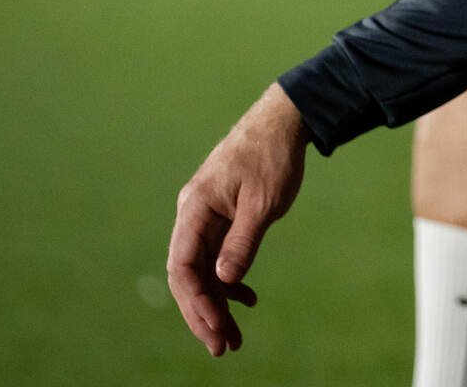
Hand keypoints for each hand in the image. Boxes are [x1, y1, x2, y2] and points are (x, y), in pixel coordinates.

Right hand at [167, 82, 310, 356]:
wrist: (283, 120)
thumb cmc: (273, 156)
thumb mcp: (263, 203)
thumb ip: (242, 242)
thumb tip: (223, 281)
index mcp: (194, 208)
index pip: (183, 267)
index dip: (195, 304)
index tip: (215, 331)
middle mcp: (192, 213)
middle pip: (188, 274)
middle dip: (203, 313)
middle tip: (224, 347)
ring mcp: (204, 214)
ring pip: (202, 268)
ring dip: (216, 302)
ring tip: (235, 335)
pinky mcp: (220, 215)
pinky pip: (215, 255)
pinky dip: (228, 279)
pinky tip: (246, 297)